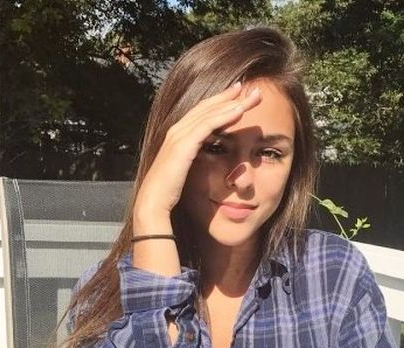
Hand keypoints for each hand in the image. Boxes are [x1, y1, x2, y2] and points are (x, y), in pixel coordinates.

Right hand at [134, 81, 261, 216]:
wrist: (153, 203)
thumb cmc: (169, 192)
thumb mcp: (184, 170)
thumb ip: (193, 159)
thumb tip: (208, 159)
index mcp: (177, 136)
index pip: (201, 112)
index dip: (219, 101)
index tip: (238, 95)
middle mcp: (177, 131)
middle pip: (207, 107)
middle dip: (228, 96)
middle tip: (249, 87)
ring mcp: (178, 136)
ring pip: (209, 113)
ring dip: (231, 102)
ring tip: (251, 96)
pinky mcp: (183, 145)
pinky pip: (207, 126)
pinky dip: (223, 116)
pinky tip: (239, 111)